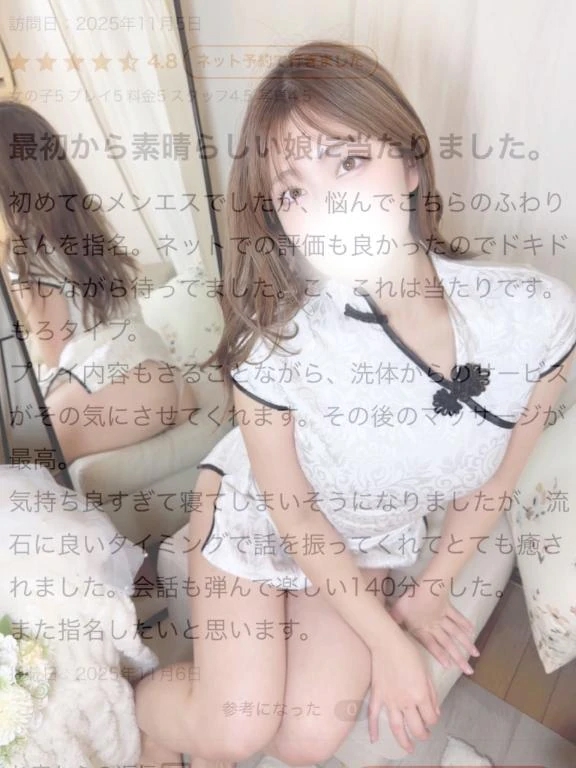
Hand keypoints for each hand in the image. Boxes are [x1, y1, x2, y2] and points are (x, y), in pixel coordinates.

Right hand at [369, 628, 439, 753]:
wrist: (387, 642)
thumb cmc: (409, 653)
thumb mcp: (426, 671)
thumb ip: (431, 693)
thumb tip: (434, 710)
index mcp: (420, 695)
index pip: (430, 718)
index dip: (433, 720)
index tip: (432, 717)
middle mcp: (406, 701)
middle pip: (416, 727)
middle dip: (422, 734)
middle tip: (424, 735)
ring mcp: (390, 700)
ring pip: (397, 728)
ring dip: (404, 741)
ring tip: (408, 748)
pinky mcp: (377, 695)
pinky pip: (373, 715)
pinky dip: (373, 729)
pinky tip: (375, 739)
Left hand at [388, 582, 479, 674]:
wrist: (428, 587)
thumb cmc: (411, 600)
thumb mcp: (397, 612)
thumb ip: (393, 622)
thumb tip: (383, 630)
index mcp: (422, 629)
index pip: (432, 646)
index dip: (440, 656)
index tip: (450, 666)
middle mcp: (435, 626)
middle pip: (448, 644)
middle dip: (459, 657)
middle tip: (469, 670)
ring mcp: (443, 617)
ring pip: (456, 633)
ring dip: (466, 644)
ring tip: (475, 654)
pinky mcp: (448, 607)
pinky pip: (458, 617)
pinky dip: (465, 624)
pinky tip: (472, 630)